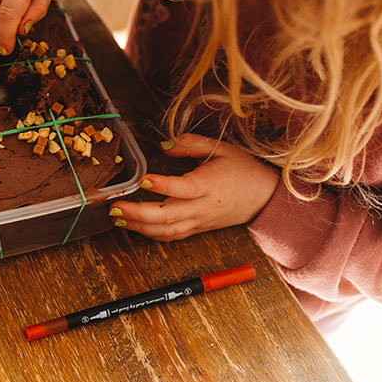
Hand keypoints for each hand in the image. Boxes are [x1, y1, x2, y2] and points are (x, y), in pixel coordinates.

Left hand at [109, 133, 279, 241]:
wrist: (266, 198)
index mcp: (210, 185)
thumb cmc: (244, 170)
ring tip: (117, 217)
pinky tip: (133, 226)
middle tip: (115, 207)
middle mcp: (203, 207)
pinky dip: (151, 234)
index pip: (184, 188)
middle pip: (169, 216)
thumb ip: (191, 144)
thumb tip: (164, 144)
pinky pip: (172, 236)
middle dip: (138, 213)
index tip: (143, 179)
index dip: (163, 185)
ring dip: (139, 226)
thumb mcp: (221, 148)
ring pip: (167, 231)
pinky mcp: (198, 229)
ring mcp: (199, 221)